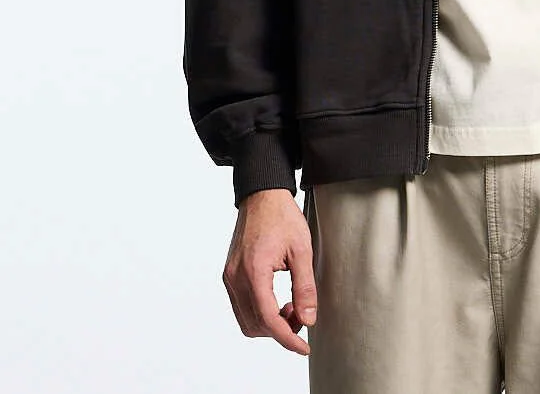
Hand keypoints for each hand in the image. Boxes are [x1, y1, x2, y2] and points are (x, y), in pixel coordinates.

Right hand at [222, 188, 317, 354]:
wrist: (262, 195)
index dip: (288, 337)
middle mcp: (236, 278)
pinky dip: (260, 312)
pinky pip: (241, 306)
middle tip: (302, 314)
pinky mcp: (229, 275)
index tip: (304, 347)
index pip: (268, 319)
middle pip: (255, 325)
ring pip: (246, 320)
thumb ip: (305, 287)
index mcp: (254, 271)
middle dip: (281, 329)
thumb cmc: (282, 217)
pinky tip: (278, 298)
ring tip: (291, 305)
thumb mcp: (302, 249)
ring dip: (269, 322)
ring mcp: (229, 277)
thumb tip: (308, 319)